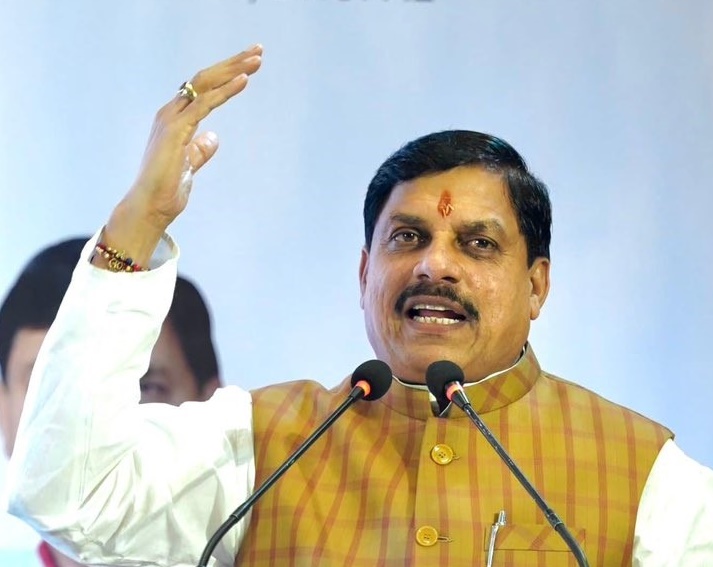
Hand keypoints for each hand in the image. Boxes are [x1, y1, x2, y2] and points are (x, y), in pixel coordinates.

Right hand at [102, 45, 262, 263]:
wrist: (150, 207)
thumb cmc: (167, 189)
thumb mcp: (190, 165)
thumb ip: (199, 150)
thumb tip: (213, 138)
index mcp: (175, 119)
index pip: (202, 89)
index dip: (226, 74)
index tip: (249, 66)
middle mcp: (171, 113)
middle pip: (205, 79)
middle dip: (233, 63)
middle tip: (258, 52)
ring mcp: (172, 119)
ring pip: (205, 84)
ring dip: (233, 70)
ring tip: (256, 59)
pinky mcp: (176, 131)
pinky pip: (204, 104)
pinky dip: (225, 90)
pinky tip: (243, 80)